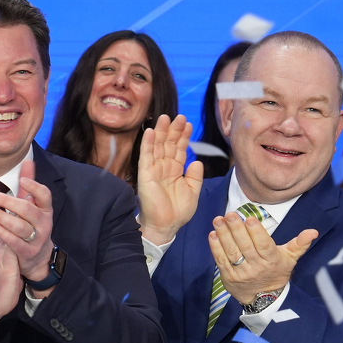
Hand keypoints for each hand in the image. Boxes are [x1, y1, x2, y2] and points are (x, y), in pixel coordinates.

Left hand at [0, 159, 54, 281]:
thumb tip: (27, 161)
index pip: (45, 196)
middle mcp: (44, 223)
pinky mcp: (28, 252)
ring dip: (3, 217)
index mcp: (45, 210)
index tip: (22, 180)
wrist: (38, 256)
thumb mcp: (33, 205)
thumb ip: (29, 185)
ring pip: (20, 227)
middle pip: (28, 211)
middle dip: (9, 202)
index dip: (35, 187)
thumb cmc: (32, 225)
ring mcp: (37, 239)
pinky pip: (15, 242)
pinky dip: (2, 233)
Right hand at [136, 114, 202, 244]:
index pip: (179, 148)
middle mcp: (164, 167)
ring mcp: (154, 169)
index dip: (184, 136)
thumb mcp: (193, 191)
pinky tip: (150, 132)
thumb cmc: (178, 211)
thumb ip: (195, 175)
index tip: (189, 124)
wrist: (166, 226)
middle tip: (179, 116)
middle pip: (168, 143)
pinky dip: (147, 144)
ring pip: (157, 146)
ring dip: (161, 131)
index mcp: (175, 170)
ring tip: (165, 117)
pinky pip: (146, 157)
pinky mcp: (145, 175)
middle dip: (173, 130)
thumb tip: (197, 160)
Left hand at [209, 215, 314, 306]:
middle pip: (245, 246)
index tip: (248, 218)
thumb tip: (313, 231)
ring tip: (218, 220)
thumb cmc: (277, 272)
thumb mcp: (290, 258)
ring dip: (224, 235)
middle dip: (236, 229)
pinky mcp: (229, 277)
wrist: (264, 298)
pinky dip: (216, 247)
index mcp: (272, 260)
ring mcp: (241, 273)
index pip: (263, 244)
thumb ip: (299, 244)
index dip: (256, 232)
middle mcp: (256, 267)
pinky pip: (221, 261)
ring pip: (231, 252)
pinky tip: (213, 234)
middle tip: (229, 214)